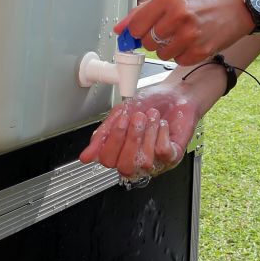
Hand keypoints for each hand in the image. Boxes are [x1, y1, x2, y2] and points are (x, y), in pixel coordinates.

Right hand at [78, 84, 198, 177]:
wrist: (173, 94)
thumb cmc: (148, 103)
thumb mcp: (120, 115)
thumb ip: (103, 135)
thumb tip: (86, 157)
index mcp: (121, 152)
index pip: (108, 160)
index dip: (113, 141)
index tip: (121, 120)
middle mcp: (136, 161)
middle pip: (125, 166)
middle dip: (131, 139)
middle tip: (137, 118)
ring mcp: (155, 162)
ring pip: (144, 161)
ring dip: (148, 132)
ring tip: (151, 117)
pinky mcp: (173, 157)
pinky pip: (163, 152)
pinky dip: (162, 134)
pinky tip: (162, 124)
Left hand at [118, 0, 252, 65]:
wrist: (239, 4)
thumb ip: (145, 10)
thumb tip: (121, 29)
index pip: (137, 25)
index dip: (136, 31)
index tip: (140, 32)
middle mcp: (178, 16)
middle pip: (147, 42)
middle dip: (153, 39)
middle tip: (168, 30)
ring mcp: (190, 35)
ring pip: (161, 54)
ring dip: (168, 48)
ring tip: (182, 35)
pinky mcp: (201, 50)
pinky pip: (178, 61)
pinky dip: (182, 55)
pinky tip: (192, 42)